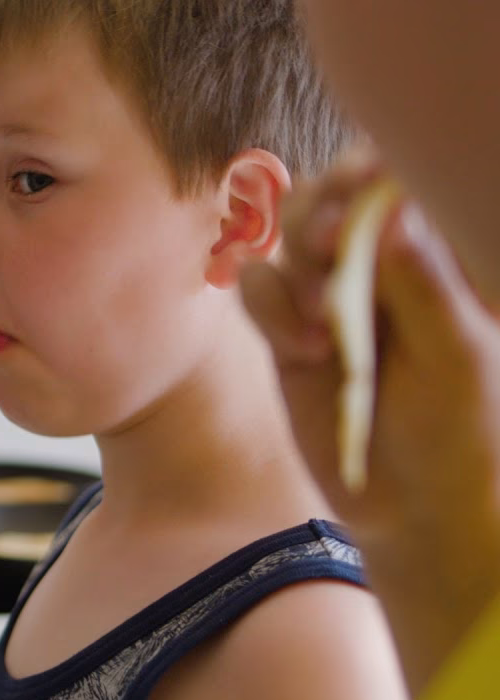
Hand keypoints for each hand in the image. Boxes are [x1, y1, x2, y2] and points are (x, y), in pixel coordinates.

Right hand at [240, 158, 499, 691]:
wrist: (412, 512)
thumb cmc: (462, 435)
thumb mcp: (456, 358)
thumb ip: (422, 285)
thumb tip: (392, 211)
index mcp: (441, 259)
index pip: (402, 184)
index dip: (375, 168)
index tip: (364, 176)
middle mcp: (382, 266)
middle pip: (333, 196)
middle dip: (324, 212)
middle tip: (326, 245)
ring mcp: (331, 296)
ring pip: (287, 237)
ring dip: (296, 267)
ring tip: (321, 321)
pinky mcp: (288, 331)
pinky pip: (257, 289)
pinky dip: (270, 309)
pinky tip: (303, 349)